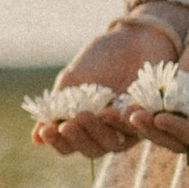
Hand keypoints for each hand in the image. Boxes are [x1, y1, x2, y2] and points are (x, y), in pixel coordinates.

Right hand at [30, 12, 188, 155]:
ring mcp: (129, 128)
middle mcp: (107, 132)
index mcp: (85, 125)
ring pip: (115, 143)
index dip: (58, 142)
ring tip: (97, 113)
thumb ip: (58, 108)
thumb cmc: (101, 58)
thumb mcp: (73, 80)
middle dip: (80, 138)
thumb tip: (36, 138)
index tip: (47, 131)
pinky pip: (140, 127)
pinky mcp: (152, 119)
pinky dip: (130, 121)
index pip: (69, 145)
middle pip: (93, 149)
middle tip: (71, 122)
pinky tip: (122, 111)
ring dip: (103, 131)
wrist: (135, 37)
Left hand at [125, 24, 188, 154]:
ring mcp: (188, 123)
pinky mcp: (172, 110)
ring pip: (162, 132)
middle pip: (178, 140)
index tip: (161, 118)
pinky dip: (140, 112)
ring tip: (126, 113)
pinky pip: (154, 115)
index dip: (181, 130)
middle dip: (155, 130)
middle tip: (135, 118)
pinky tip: (123, 106)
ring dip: (143, 125)